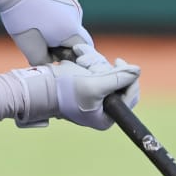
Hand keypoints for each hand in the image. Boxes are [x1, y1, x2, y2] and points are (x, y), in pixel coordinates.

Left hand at [0, 0, 103, 66]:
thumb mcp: (29, 45)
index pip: (83, 51)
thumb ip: (43, 61)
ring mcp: (71, 0)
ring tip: (36, 27)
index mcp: (71, 29)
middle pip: (75, 38)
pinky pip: (63, 11)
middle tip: (42, 47)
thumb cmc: (21, 14)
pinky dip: (54, 18)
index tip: (57, 61)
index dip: (72, 60)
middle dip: (63, 47)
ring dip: (57, 31)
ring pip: (68, 24)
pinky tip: (36, 14)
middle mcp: (76, 14)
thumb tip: (50, 65)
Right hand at [17, 50, 139, 130]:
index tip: (118, 62)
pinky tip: (79, 56)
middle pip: (120, 85)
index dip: (129, 77)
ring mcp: (93, 101)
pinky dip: (90, 64)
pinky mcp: (84, 90)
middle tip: (97, 62)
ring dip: (96, 64)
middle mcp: (101, 111)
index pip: (130, 95)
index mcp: (106, 118)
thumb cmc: (64, 91)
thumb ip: (119, 78)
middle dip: (108, 70)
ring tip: (82, 59)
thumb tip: (138, 71)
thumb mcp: (95, 85)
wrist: (38, 88)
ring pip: (107, 76)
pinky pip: (96, 73)